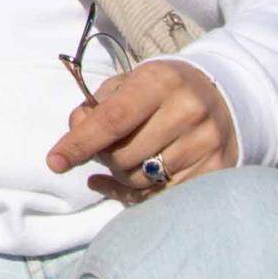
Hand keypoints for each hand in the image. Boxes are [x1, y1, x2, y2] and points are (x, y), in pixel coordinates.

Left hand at [50, 58, 235, 199]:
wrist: (223, 98)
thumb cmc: (162, 91)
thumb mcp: (129, 83)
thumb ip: (96, 106)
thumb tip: (74, 134)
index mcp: (161, 82)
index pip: (114, 118)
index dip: (81, 142)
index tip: (55, 161)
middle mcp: (187, 112)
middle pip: (124, 155)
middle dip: (103, 157)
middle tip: (104, 148)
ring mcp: (205, 143)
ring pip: (141, 179)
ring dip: (120, 175)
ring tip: (123, 159)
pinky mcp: (216, 170)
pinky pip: (161, 196)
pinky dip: (133, 194)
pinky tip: (123, 185)